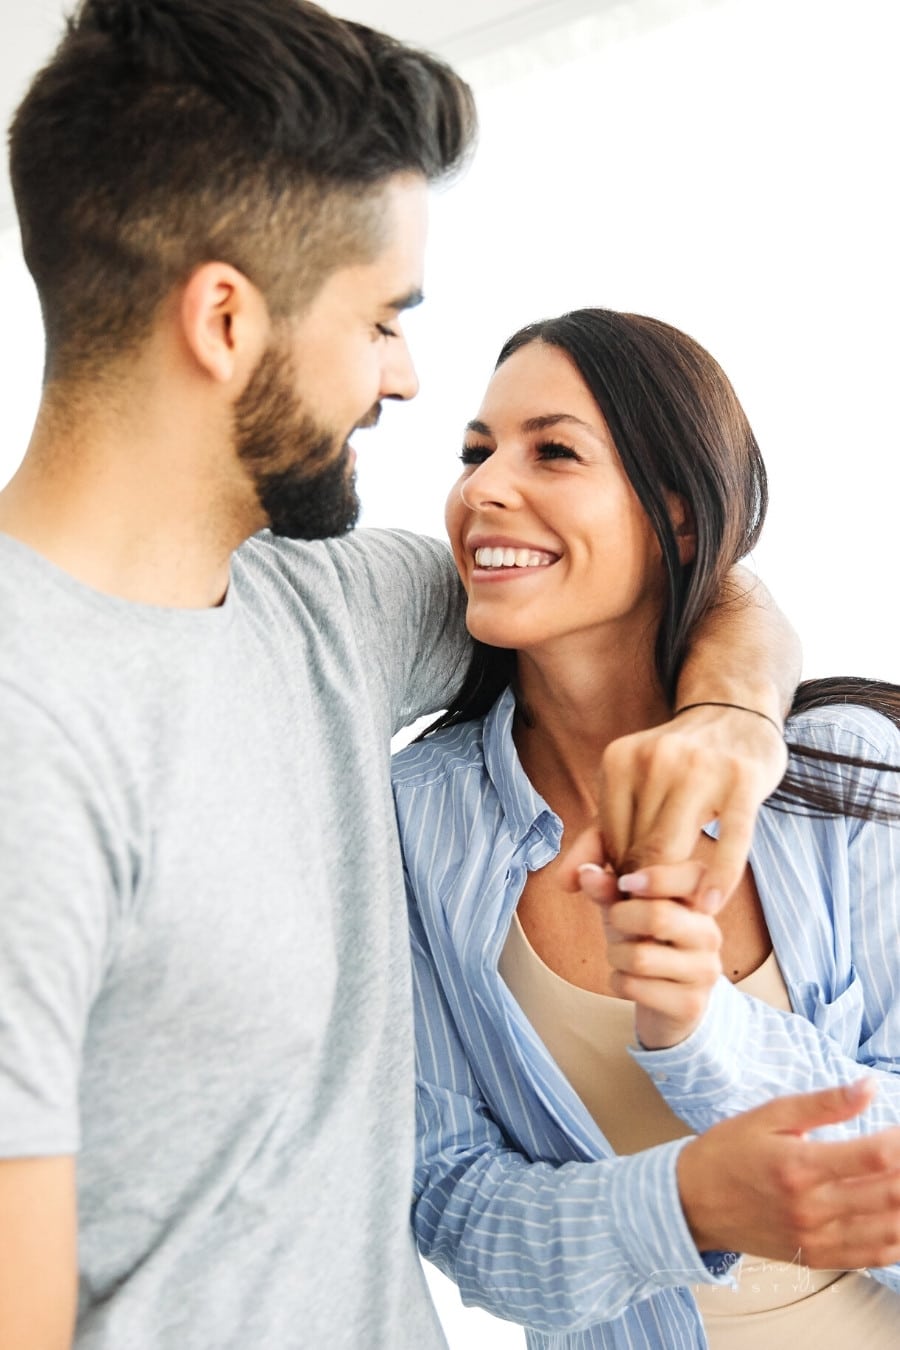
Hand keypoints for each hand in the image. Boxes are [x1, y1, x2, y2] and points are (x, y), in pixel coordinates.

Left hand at [563, 703, 787, 907]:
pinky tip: (710, 904)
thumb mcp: (631, 788)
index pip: (611, 839)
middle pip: (640, 848)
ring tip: (681, 911)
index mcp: (620, 760)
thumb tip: (565, 885)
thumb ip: (596, 836)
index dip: (620, 875)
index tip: (635, 895)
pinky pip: (730, 841)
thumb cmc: (678, 765)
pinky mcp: (743, 782)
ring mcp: (701, 769)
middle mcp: (656, 760)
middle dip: (647, 886)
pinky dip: (718, 878)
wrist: (737, 713)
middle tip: (656, 911)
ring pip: (675, 849)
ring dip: (677, 890)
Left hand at [579, 861, 720, 1047]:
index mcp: (700, 901)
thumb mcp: (626, 910)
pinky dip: (618, 982)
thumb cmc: (646, 943)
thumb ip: (609, 889)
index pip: (692, 876)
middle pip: (658, 917)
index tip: (626, 883)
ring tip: (623, 956)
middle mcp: (709, 933)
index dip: (654, 878)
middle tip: (616, 923)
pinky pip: (633, 987)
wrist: (668, 1003)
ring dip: (615, 955)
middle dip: (620, 919)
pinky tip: (631, 982)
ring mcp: (704, 971)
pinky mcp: (690, 1005)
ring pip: (639, 957)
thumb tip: (586, 874)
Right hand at [678, 1079, 899, 1267]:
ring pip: (890, 1230)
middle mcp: (812, 1208)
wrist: (693, 1202)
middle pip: (890, 1194)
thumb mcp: (769, 1115)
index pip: (874, 1156)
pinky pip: (875, 1257)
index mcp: (799, 1166)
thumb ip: (823, 1103)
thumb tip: (868, 1087)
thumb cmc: (728, 1152)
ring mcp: (817, 1238)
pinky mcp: (818, 1257)